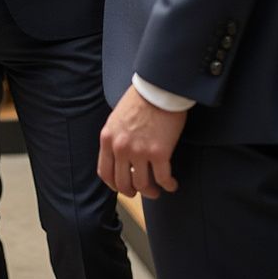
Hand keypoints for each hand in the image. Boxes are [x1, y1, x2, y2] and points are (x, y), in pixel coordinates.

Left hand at [97, 85, 185, 199]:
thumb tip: (120, 157)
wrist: (158, 87)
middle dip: (132, 191)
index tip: (122, 186)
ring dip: (151, 191)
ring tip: (157, 189)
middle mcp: (121, 148)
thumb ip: (115, 138)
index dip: (114, 184)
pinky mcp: (159, 153)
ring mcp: (140, 152)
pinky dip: (168, 185)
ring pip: (143, 185)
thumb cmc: (140, 99)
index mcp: (107, 138)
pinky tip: (172, 184)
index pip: (105, 172)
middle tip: (141, 191)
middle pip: (123, 184)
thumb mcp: (117, 118)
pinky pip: (163, 179)